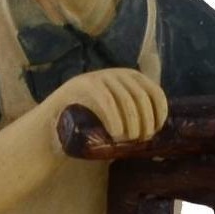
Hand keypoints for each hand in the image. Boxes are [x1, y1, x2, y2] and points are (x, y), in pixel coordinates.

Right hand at [45, 68, 168, 148]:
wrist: (55, 124)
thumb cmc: (91, 126)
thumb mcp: (119, 118)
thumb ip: (136, 120)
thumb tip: (158, 135)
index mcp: (130, 79)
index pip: (155, 92)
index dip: (160, 112)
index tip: (156, 130)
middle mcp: (117, 74)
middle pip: (142, 97)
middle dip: (146, 121)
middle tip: (140, 139)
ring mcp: (100, 77)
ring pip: (127, 100)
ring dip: (132, 123)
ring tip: (128, 139)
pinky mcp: (84, 85)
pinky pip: (107, 101)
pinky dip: (115, 119)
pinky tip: (116, 133)